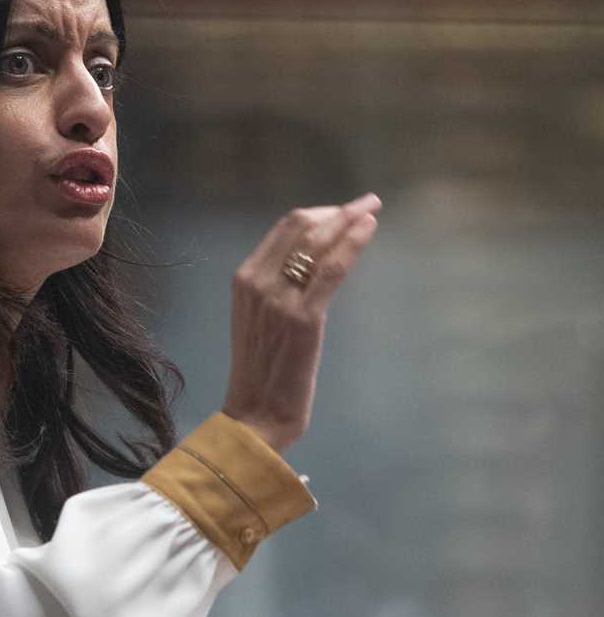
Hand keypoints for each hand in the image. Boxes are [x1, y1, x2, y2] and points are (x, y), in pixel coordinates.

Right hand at [221, 192, 381, 451]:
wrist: (255, 412)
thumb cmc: (262, 372)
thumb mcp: (258, 320)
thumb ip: (276, 290)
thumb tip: (309, 266)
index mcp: (244, 280)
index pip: (284, 229)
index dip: (319, 213)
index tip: (344, 211)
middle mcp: (258, 283)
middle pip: (302, 227)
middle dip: (338, 210)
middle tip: (366, 204)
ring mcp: (279, 300)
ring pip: (318, 242)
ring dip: (350, 219)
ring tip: (373, 209)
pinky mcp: (305, 318)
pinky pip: (332, 269)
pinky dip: (353, 243)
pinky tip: (369, 229)